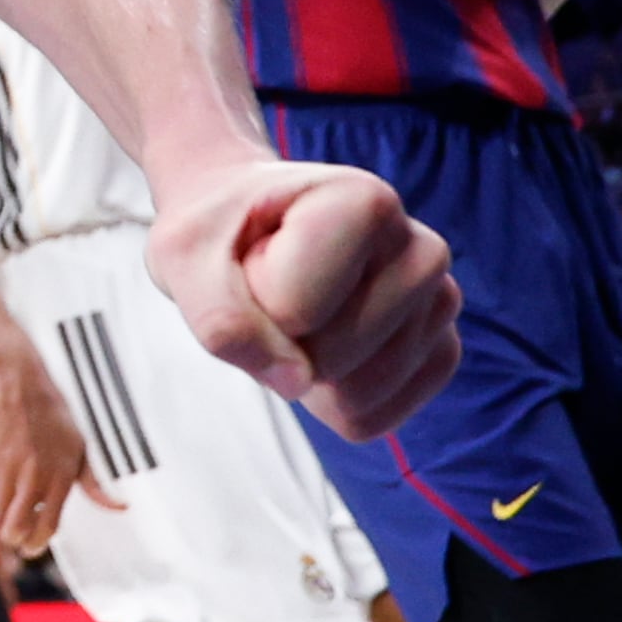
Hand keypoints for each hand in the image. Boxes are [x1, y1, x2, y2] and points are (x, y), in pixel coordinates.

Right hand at [0, 352, 116, 558]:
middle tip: (16, 538)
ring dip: (2, 513)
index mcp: (60, 476)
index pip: (48, 525)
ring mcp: (8, 465)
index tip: (32, 549)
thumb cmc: (54, 416)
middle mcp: (33, 474)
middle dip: (15, 537)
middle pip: (17, 525)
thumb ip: (95, 484)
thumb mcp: (80, 448)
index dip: (38, 543)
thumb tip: (122, 507)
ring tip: (8, 507)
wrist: (20, 381)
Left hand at [147, 157, 460, 442]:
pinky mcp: (439, 352)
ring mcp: (439, 304)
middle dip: (280, 339)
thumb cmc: (219, 235)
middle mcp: (421, 250)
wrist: (246, 227)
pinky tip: (326, 345)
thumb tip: (294, 384)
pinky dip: (332, 402)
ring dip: (306, 372)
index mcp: (366, 203)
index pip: (294, 311)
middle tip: (273, 287)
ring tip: (301, 310)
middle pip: (330, 359)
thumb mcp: (182, 258)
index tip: (251, 258)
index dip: (252, 300)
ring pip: (357, 396)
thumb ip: (221, 319)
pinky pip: (375, 418)